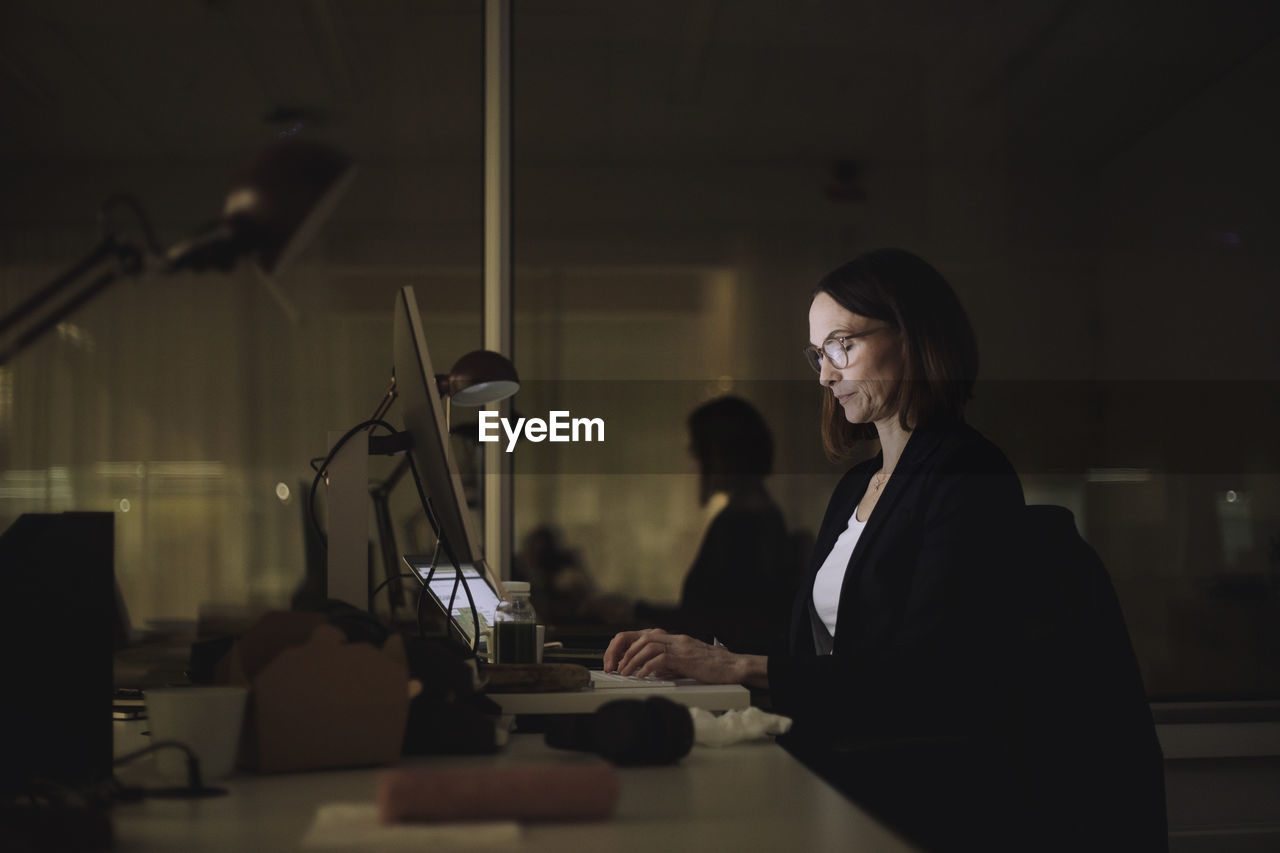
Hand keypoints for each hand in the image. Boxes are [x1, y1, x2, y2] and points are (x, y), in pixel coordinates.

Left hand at [603, 628, 746, 683]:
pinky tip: (642, 676)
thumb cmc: (711, 667)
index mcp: (672, 639)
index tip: (614, 661)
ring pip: (646, 645)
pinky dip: (647, 667)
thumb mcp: (684, 662)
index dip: (622, 647)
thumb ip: (666, 663)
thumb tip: (648, 671)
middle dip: (621, 652)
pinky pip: (660, 659)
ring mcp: (679, 646)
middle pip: (639, 637)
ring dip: (632, 660)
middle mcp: (673, 639)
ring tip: (625, 673)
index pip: (639, 635)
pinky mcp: (685, 657)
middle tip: (614, 668)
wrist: (733, 666)